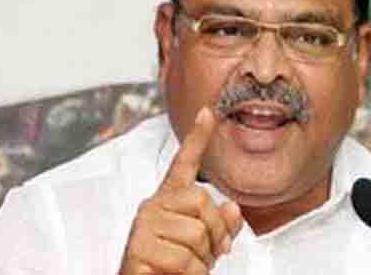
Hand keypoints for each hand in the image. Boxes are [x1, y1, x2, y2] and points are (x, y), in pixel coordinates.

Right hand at [119, 108, 244, 273]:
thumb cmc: (171, 271)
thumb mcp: (203, 247)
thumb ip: (220, 226)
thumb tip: (232, 208)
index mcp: (169, 201)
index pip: (184, 164)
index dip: (198, 138)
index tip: (208, 113)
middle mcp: (153, 206)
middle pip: (202, 202)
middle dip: (215, 234)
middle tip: (208, 256)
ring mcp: (143, 225)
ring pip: (196, 234)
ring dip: (202, 261)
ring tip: (187, 269)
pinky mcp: (138, 247)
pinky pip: (183, 259)